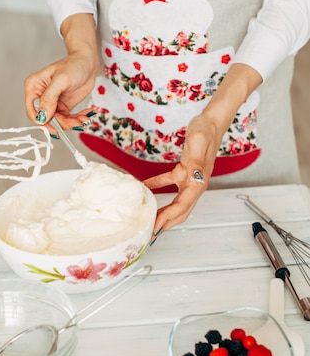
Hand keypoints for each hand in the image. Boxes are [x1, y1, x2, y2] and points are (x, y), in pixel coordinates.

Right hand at [24, 13, 98, 129]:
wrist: (88, 62)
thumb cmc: (73, 65)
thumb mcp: (61, 80)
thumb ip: (49, 98)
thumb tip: (42, 116)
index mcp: (34, 87)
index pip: (32, 111)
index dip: (42, 123)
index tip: (55, 129)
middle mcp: (41, 96)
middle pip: (47, 119)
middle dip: (63, 124)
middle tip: (78, 123)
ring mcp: (52, 103)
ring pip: (59, 122)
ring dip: (72, 123)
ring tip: (84, 120)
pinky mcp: (63, 106)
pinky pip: (68, 119)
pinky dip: (77, 120)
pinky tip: (86, 116)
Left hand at [144, 112, 220, 238]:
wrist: (211, 121)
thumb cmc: (206, 130)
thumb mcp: (198, 143)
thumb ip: (195, 162)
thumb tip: (193, 179)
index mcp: (198, 182)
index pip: (181, 207)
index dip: (167, 219)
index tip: (154, 229)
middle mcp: (195, 184)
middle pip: (180, 212)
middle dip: (166, 224)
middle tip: (150, 234)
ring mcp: (190, 179)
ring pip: (176, 202)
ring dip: (163, 212)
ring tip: (149, 220)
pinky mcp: (184, 170)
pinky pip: (168, 183)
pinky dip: (156, 186)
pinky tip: (144, 187)